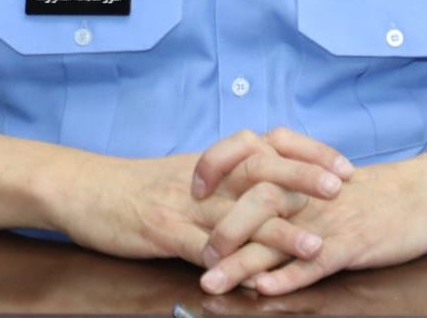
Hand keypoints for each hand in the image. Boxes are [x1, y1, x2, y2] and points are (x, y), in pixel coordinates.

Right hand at [60, 129, 350, 273]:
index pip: (269, 147)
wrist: (84, 189)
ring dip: (279, 231)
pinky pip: (201, 250)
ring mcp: (185, 207)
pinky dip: (230, 265)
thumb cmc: (137, 184)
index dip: (308, 154)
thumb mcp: (187, 173)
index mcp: (213, 162)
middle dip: (304, 178)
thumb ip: (226, 177)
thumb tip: (270, 182)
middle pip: (261, 170)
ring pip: (239, 214)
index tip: (343, 165)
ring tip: (315, 244)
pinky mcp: (164, 233)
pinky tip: (253, 280)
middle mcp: (205, 180)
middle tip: (341, 187)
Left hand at [199, 149, 426, 295]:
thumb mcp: (326, 177)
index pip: (248, 161)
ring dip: (241, 263)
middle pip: (254, 202)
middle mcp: (307, 192)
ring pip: (277, 239)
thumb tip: (248, 193)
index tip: (191, 189)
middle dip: (221, 230)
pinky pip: (314, 262)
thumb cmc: (372, 191)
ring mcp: (327, 219)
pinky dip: (289, 277)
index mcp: (299, 171)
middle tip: (195, 256)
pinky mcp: (349, 243)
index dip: (217, 169)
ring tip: (211, 283)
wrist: (422, 194)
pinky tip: (264, 290)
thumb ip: (289, 181)